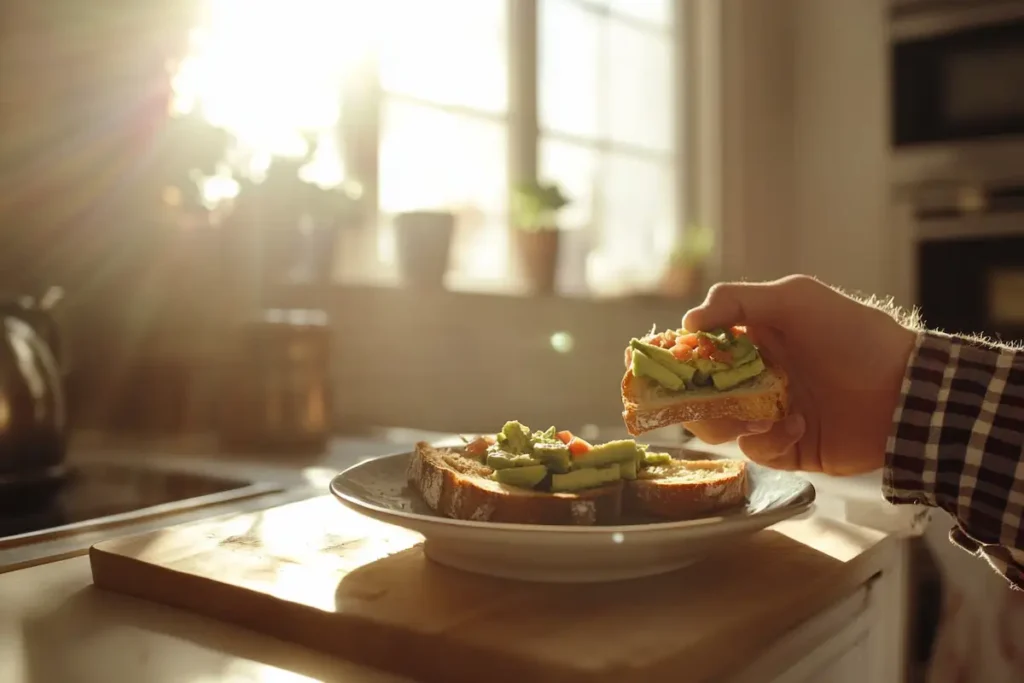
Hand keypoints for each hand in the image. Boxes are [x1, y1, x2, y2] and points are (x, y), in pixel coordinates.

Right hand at [682, 275, 917, 474]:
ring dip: (732, 421)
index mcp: (752, 339)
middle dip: (694, 399)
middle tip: (703, 400)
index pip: (698, 349)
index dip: (676, 358)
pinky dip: (769, 440)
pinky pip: (756, 450)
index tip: (663, 365)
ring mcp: (769, 412)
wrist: (903, 392)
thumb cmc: (852, 336)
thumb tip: (687, 323)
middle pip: (698, 393)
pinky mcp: (786, 446)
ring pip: (719, 426)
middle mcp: (755, 375)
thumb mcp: (796, 299)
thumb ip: (737, 301)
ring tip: (765, 415)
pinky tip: (797, 426)